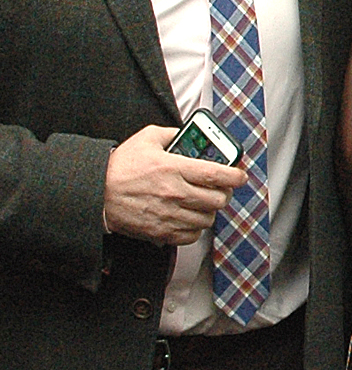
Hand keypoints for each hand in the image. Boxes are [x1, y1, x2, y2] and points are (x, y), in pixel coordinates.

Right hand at [103, 125, 246, 245]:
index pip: (218, 174)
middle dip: (224, 194)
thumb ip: (172, 133)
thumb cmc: (120, 167)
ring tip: (202, 203)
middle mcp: (175, 193)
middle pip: (218, 200)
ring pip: (207, 219)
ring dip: (209, 211)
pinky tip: (189, 218)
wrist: (95, 193)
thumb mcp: (146, 138)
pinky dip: (195, 228)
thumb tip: (187, 134)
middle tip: (219, 189)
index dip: (236, 176)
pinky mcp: (161, 231)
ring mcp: (169, 214)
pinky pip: (192, 236)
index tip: (240, 175)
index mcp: (174, 168)